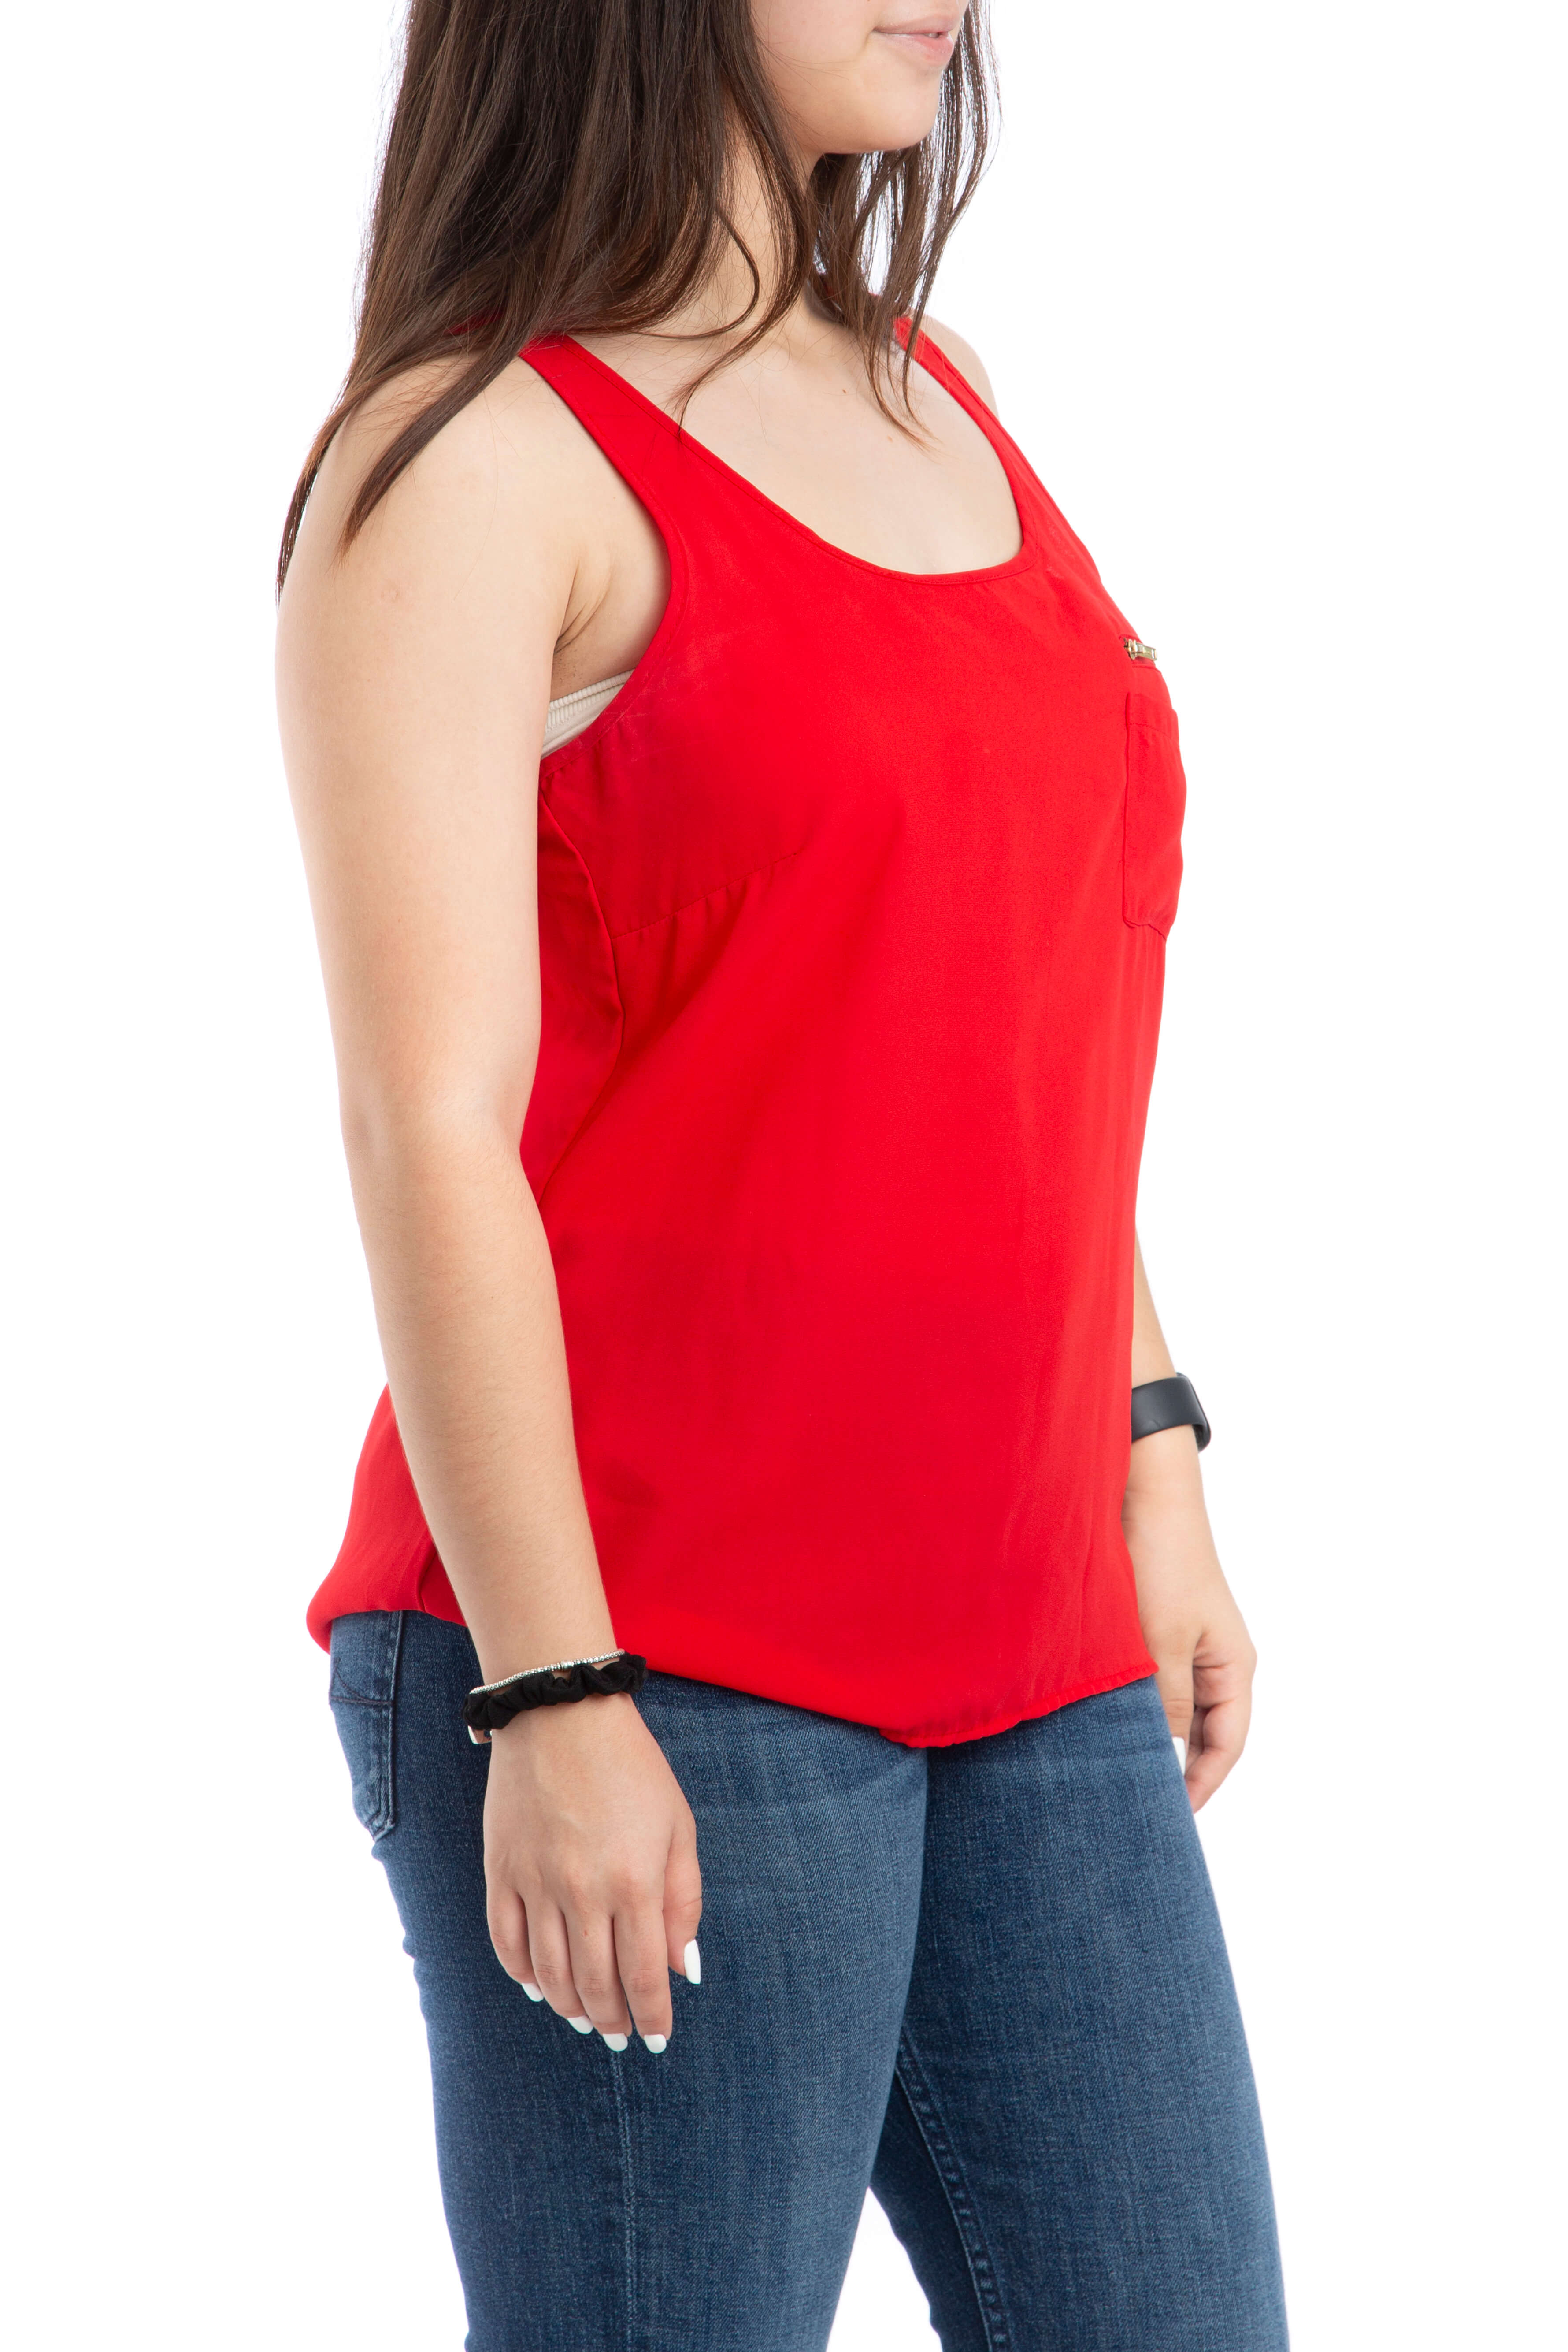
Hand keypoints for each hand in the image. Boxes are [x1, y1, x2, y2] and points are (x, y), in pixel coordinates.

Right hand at [482, 1693, 702, 2048]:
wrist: (562, 1713)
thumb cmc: (632, 1769)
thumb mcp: (678, 1827)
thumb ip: (683, 1901)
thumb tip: (683, 1969)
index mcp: (635, 1882)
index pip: (644, 1976)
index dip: (652, 2016)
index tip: (658, 2037)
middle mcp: (583, 1891)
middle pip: (596, 1985)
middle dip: (612, 2020)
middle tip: (619, 2035)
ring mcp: (536, 1883)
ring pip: (549, 1975)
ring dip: (570, 2006)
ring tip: (584, 2018)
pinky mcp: (501, 1870)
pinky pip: (506, 1942)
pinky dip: (522, 1975)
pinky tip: (539, 1987)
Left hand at [1122, 1427, 1256, 1811]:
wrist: (1143, 1490)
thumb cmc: (1163, 1561)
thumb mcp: (1163, 1642)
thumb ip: (1166, 1701)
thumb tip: (1161, 1753)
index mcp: (1233, 1666)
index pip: (1226, 1745)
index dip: (1201, 1785)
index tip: (1173, 1820)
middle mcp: (1213, 1658)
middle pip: (1200, 1731)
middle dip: (1172, 1767)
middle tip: (1135, 1803)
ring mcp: (1183, 1641)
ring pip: (1167, 1706)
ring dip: (1144, 1732)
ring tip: (1110, 1768)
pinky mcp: (1151, 1625)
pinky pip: (1145, 1678)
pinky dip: (1128, 1701)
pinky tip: (1097, 1717)